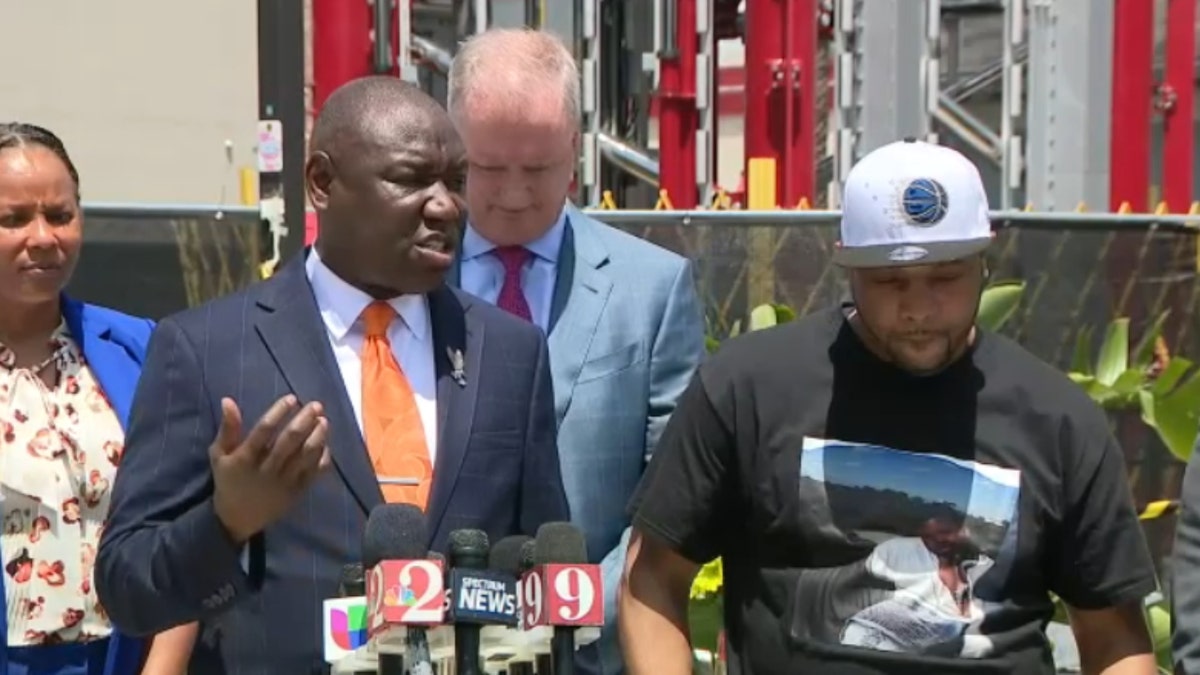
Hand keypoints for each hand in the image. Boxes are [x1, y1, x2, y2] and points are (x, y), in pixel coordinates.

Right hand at [210, 395, 331, 543]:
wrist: (238, 518)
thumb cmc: (229, 479)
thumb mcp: (219, 455)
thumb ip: (227, 428)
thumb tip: (228, 400)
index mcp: (246, 458)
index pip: (264, 430)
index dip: (279, 412)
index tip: (292, 398)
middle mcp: (266, 469)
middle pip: (289, 441)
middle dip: (304, 420)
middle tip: (316, 405)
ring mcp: (284, 482)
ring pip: (306, 455)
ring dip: (318, 436)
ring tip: (324, 420)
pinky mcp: (297, 492)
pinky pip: (315, 472)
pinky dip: (323, 456)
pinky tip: (325, 442)